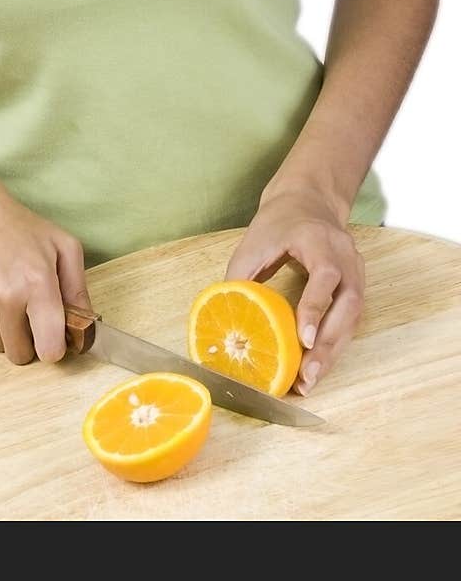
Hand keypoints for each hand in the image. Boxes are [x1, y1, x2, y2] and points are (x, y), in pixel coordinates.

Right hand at [0, 159, 93, 365]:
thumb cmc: (16, 224)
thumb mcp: (61, 244)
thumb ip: (78, 288)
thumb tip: (85, 327)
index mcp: (37, 282)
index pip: (49, 349)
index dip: (54, 347)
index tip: (53, 336)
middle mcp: (5, 297)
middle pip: (21, 355)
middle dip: (28, 340)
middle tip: (27, 311)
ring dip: (4, 330)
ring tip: (3, 294)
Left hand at [224, 187, 364, 395]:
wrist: (308, 200)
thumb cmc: (279, 221)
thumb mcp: (254, 241)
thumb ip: (241, 275)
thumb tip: (223, 316)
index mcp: (321, 240)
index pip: (326, 276)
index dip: (315, 308)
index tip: (304, 340)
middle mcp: (346, 256)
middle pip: (348, 305)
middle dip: (328, 344)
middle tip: (307, 375)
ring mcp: (357, 271)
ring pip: (353, 318)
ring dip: (333, 352)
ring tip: (310, 381)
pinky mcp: (356, 286)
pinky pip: (350, 320)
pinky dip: (335, 345)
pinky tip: (317, 366)